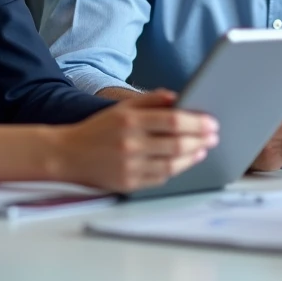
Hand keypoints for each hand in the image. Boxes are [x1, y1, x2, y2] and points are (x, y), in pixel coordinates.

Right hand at [57, 89, 218, 192]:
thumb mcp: (121, 108)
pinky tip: (185, 161)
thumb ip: (150, 99)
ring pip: (172, 163)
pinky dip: (177, 169)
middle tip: (214, 136)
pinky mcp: (128, 184)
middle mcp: (130, 143)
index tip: (212, 122)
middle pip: (177, 143)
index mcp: (130, 120)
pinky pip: (160, 178)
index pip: (173, 120)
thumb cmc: (99, 129)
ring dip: (193, 156)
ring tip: (204, 148)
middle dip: (201, 139)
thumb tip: (178, 96)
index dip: (197, 122)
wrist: (67, 155)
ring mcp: (130, 166)